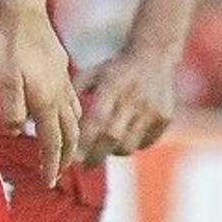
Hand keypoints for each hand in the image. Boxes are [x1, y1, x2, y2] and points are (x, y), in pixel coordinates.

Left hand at [0, 0, 79, 176]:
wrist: (23, 11)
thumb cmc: (8, 44)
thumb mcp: (2, 78)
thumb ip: (10, 108)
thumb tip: (17, 132)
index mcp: (45, 100)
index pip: (52, 141)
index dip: (51, 164)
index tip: (48, 182)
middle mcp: (59, 95)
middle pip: (70, 134)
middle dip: (65, 157)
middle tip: (56, 174)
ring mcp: (63, 83)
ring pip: (74, 119)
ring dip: (70, 140)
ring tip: (63, 153)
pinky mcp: (62, 72)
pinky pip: (73, 103)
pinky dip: (71, 120)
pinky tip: (64, 119)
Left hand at [76, 46, 179, 162]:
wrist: (155, 55)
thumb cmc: (115, 69)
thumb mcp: (91, 74)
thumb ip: (74, 94)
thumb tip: (57, 121)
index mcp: (113, 86)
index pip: (96, 121)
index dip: (84, 142)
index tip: (72, 157)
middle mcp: (134, 99)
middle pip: (112, 138)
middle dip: (95, 156)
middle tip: (84, 165)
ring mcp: (152, 109)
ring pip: (129, 145)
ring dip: (112, 152)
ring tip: (103, 150)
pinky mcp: (165, 117)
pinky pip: (145, 143)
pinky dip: (132, 147)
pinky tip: (123, 141)